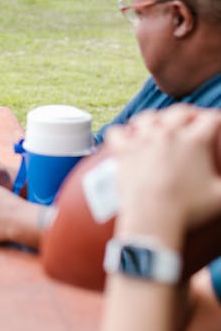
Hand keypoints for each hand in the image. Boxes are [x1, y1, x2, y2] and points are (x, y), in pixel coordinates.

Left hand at [104, 106, 220, 239]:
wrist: (152, 220)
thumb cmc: (190, 212)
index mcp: (195, 140)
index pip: (211, 118)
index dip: (217, 119)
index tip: (218, 123)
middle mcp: (168, 133)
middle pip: (180, 111)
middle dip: (190, 113)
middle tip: (192, 121)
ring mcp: (142, 139)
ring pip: (148, 117)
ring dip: (156, 119)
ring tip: (160, 126)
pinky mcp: (122, 151)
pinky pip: (119, 131)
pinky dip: (124, 132)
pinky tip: (127, 136)